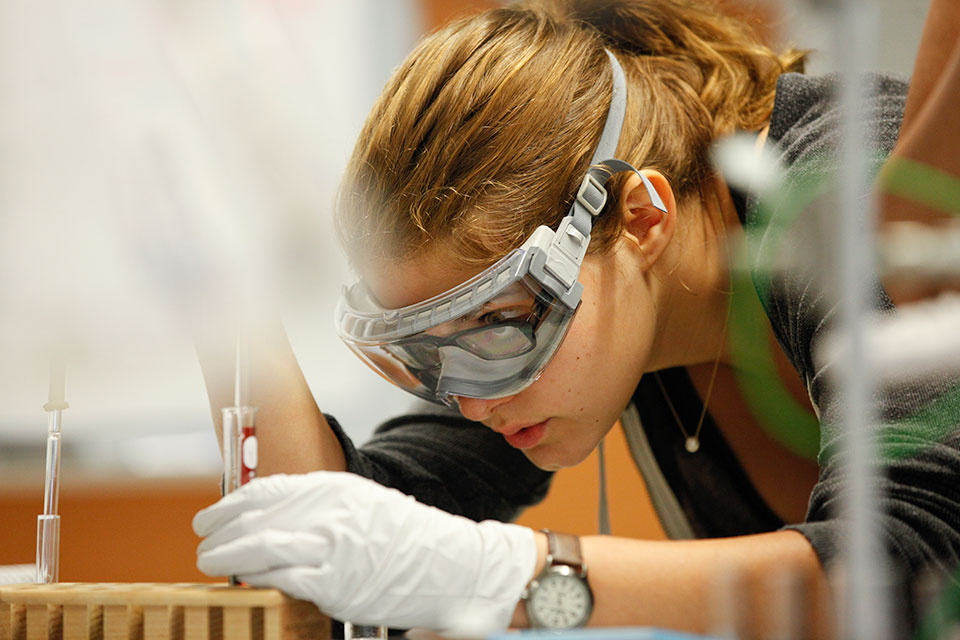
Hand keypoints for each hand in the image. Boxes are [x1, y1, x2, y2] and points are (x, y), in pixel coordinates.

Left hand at [192, 471, 536, 632]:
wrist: (450, 563)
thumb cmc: (407, 536)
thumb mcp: (362, 504)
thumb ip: (319, 507)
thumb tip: (272, 519)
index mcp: (335, 488)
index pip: (266, 490)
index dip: (230, 504)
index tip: (210, 515)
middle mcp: (329, 512)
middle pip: (256, 518)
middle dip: (220, 532)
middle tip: (204, 542)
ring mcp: (331, 547)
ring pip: (260, 549)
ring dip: (228, 556)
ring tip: (211, 562)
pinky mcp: (335, 582)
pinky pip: (283, 579)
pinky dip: (258, 579)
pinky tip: (246, 580)